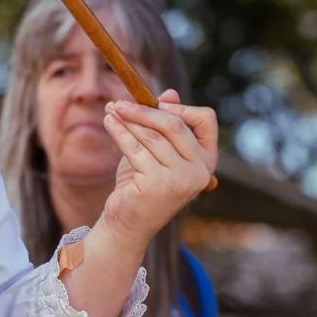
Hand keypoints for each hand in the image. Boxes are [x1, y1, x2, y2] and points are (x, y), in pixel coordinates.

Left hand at [96, 89, 218, 245]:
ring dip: (128, 120)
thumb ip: (165, 125)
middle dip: (145, 111)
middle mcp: (200, 170)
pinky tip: (108, 122)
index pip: (206, 120)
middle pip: (174, 125)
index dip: (182, 108)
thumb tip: (170, 93)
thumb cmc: (143, 182)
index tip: (157, 102)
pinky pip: (135, 148)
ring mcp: (181, 179)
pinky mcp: (157, 185)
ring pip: (152, 136)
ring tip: (111, 111)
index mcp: (207, 160)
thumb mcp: (157, 151)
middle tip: (120, 103)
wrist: (129, 222)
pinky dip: (119, 132)